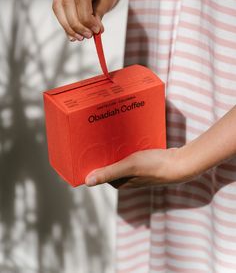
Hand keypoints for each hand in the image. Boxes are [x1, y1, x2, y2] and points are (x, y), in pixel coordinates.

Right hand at [52, 0, 121, 41]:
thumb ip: (100, 12)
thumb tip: (95, 29)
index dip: (86, 18)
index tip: (95, 30)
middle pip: (68, 4)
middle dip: (77, 24)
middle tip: (88, 36)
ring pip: (59, 8)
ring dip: (69, 26)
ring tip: (80, 37)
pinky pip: (57, 10)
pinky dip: (64, 24)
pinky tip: (72, 34)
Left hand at [85, 147, 199, 188]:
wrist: (179, 164)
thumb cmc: (153, 167)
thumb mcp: (128, 167)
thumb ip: (109, 173)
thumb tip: (87, 182)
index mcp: (121, 183)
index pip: (102, 173)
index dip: (94, 163)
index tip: (88, 150)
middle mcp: (128, 179)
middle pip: (111, 166)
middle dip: (105, 155)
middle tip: (99, 139)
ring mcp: (138, 172)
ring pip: (122, 160)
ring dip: (117, 150)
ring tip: (111, 136)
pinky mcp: (146, 164)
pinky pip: (132, 156)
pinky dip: (128, 149)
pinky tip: (128, 139)